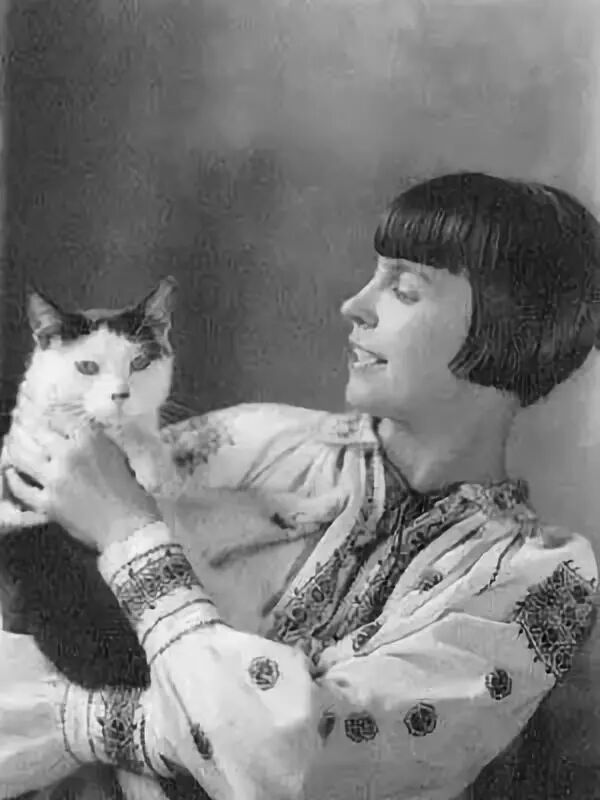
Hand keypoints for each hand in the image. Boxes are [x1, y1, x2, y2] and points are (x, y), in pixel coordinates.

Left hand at [3, 399, 160, 550]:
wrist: (129, 527)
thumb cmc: (132, 494)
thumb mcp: (119, 457)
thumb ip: (98, 443)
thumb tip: (79, 436)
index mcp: (90, 439)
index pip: (61, 419)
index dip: (52, 419)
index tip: (48, 420)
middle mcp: (68, 454)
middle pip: (39, 434)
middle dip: (31, 430)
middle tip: (26, 429)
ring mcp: (55, 479)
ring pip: (23, 457)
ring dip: (15, 449)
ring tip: (12, 445)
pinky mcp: (47, 502)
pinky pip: (21, 489)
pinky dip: (13, 480)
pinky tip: (10, 474)